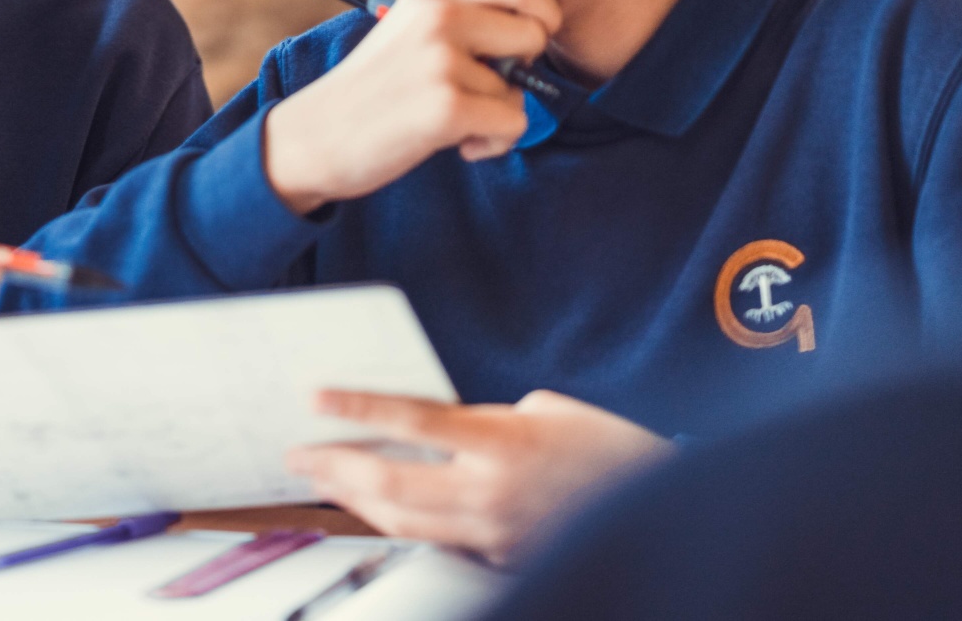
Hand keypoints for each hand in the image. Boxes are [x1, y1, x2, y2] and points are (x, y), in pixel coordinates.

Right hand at [264, 0, 561, 213]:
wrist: (314, 135)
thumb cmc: (370, 89)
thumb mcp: (406, 29)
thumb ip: (459, 14)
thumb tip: (533, 20)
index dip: (542, 14)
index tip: (524, 45)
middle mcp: (439, 16)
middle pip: (536, 31)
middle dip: (526, 68)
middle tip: (491, 88)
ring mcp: (442, 61)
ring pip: (521, 89)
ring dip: (497, 116)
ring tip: (453, 122)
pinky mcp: (446, 107)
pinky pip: (512, 124)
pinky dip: (493, 144)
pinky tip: (458, 145)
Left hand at [285, 389, 669, 561]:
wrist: (664, 511)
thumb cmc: (607, 449)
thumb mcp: (547, 411)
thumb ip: (485, 420)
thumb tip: (438, 430)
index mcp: (503, 442)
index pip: (412, 421)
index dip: (357, 409)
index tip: (315, 398)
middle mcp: (491, 493)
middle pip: (390, 485)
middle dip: (335, 469)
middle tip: (297, 455)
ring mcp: (493, 536)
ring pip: (403, 523)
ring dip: (354, 502)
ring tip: (322, 481)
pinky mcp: (500, 562)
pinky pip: (435, 545)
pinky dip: (398, 527)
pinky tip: (374, 513)